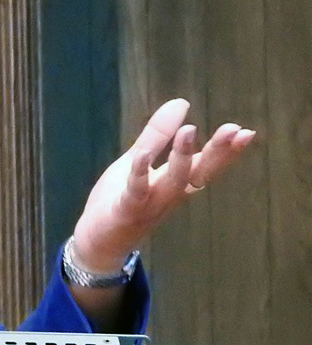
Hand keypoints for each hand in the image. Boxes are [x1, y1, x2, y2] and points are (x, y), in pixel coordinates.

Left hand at [70, 98, 255, 273]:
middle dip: (218, 152)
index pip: (206, 164)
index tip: (246, 132)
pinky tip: (142, 154)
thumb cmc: (123, 199)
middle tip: (236, 130)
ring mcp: (150, 203)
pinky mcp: (127, 209)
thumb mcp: (139, 160)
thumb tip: (182, 102)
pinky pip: (136, 191)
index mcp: (174, 182)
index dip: (227, 151)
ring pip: (173, 182)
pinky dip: (140, 173)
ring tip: (190, 130)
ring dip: (183, 157)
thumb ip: (158, 134)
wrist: (99, 242)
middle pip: (199, 172)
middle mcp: (169, 194)